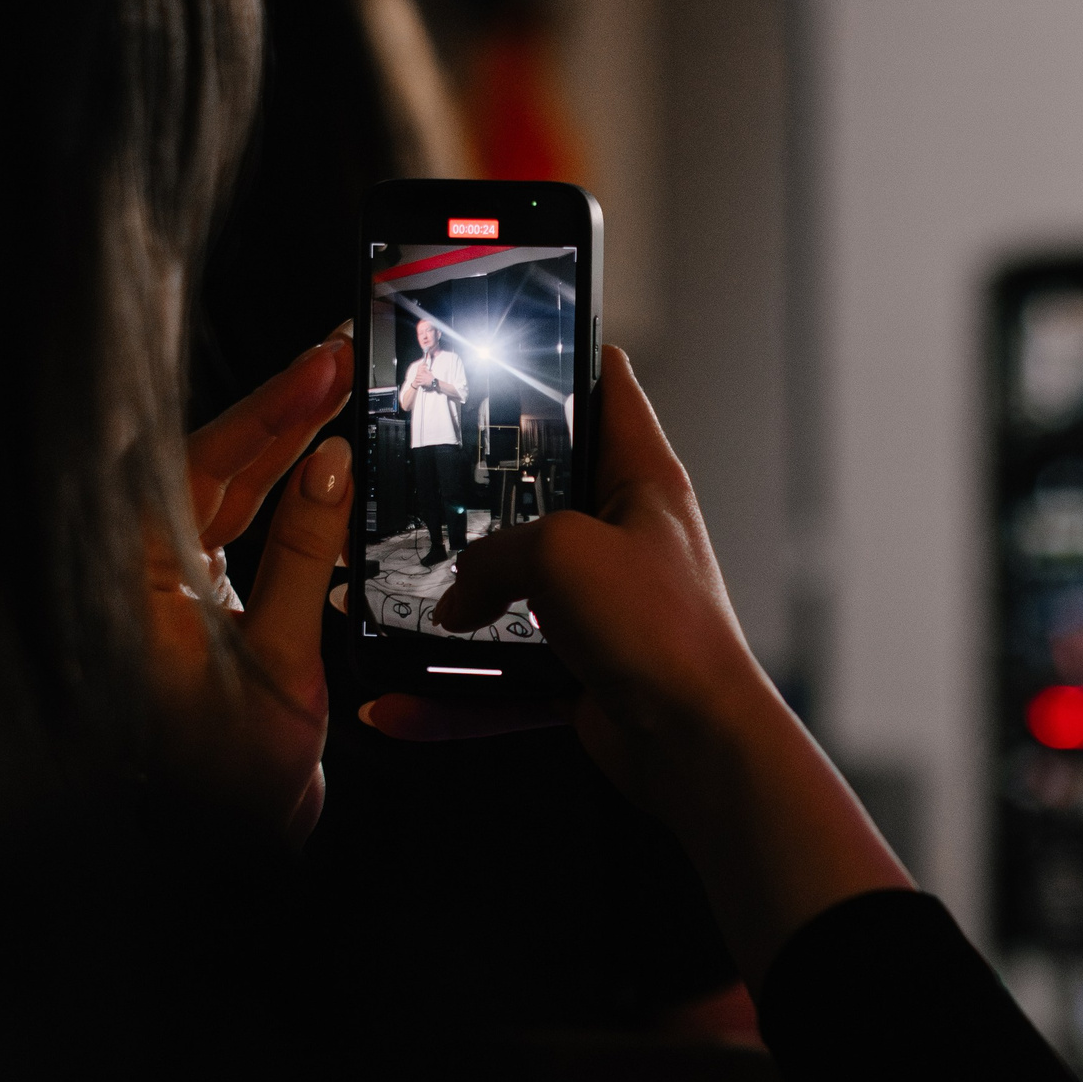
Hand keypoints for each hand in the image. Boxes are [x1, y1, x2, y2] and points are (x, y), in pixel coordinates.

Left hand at [144, 322, 353, 843]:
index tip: (323, 366)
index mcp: (133, 583)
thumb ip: (306, 557)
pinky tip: (317, 470)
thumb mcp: (282, 667)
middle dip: (278, 412)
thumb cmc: (226, 786)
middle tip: (338, 360)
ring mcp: (158, 591)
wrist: (213, 857)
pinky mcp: (187, 609)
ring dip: (280, 448)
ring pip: (219, 494)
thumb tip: (331, 468)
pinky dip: (276, 499)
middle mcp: (134, 578)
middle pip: (206, 466)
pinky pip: (229, 532)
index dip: (270, 410)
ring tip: (334, 394)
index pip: (203, 465)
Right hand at [368, 347, 910, 982]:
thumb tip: (457, 597)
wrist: (694, 747)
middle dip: (474, 492)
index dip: (564, 352)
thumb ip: (491, 555)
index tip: (514, 334)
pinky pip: (496, 675)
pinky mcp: (579, 665)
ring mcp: (599, 604)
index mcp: (640, 480)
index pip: (607, 386)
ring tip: (388, 597)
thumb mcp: (562, 552)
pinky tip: (397, 703)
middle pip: (536, 489)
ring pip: (506, 590)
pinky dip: (449, 694)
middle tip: (413, 477)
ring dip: (449, 603)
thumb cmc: (666, 634)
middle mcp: (621, 537)